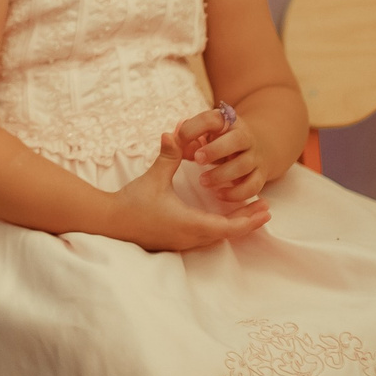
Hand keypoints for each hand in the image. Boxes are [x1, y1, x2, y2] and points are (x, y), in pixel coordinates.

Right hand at [110, 131, 270, 252]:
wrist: (110, 222)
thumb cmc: (131, 202)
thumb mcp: (153, 178)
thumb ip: (168, 157)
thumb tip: (173, 133)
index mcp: (188, 223)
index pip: (227, 227)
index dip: (248, 219)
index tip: (265, 210)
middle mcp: (189, 237)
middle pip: (227, 234)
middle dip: (247, 221)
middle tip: (266, 208)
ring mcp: (182, 242)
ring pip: (217, 236)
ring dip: (234, 225)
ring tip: (250, 212)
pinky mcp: (175, 241)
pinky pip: (206, 237)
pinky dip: (220, 228)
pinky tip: (223, 218)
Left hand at [175, 104, 266, 214]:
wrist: (252, 148)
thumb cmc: (217, 142)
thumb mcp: (203, 136)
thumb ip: (186, 140)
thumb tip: (170, 140)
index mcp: (227, 122)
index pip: (213, 119)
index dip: (195, 127)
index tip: (179, 138)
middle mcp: (245, 137)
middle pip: (237, 139)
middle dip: (215, 150)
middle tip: (197, 159)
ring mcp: (255, 156)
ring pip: (244, 164)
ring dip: (222, 174)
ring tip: (202, 181)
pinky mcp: (260, 175)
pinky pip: (253, 186)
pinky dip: (236, 193)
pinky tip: (219, 195)